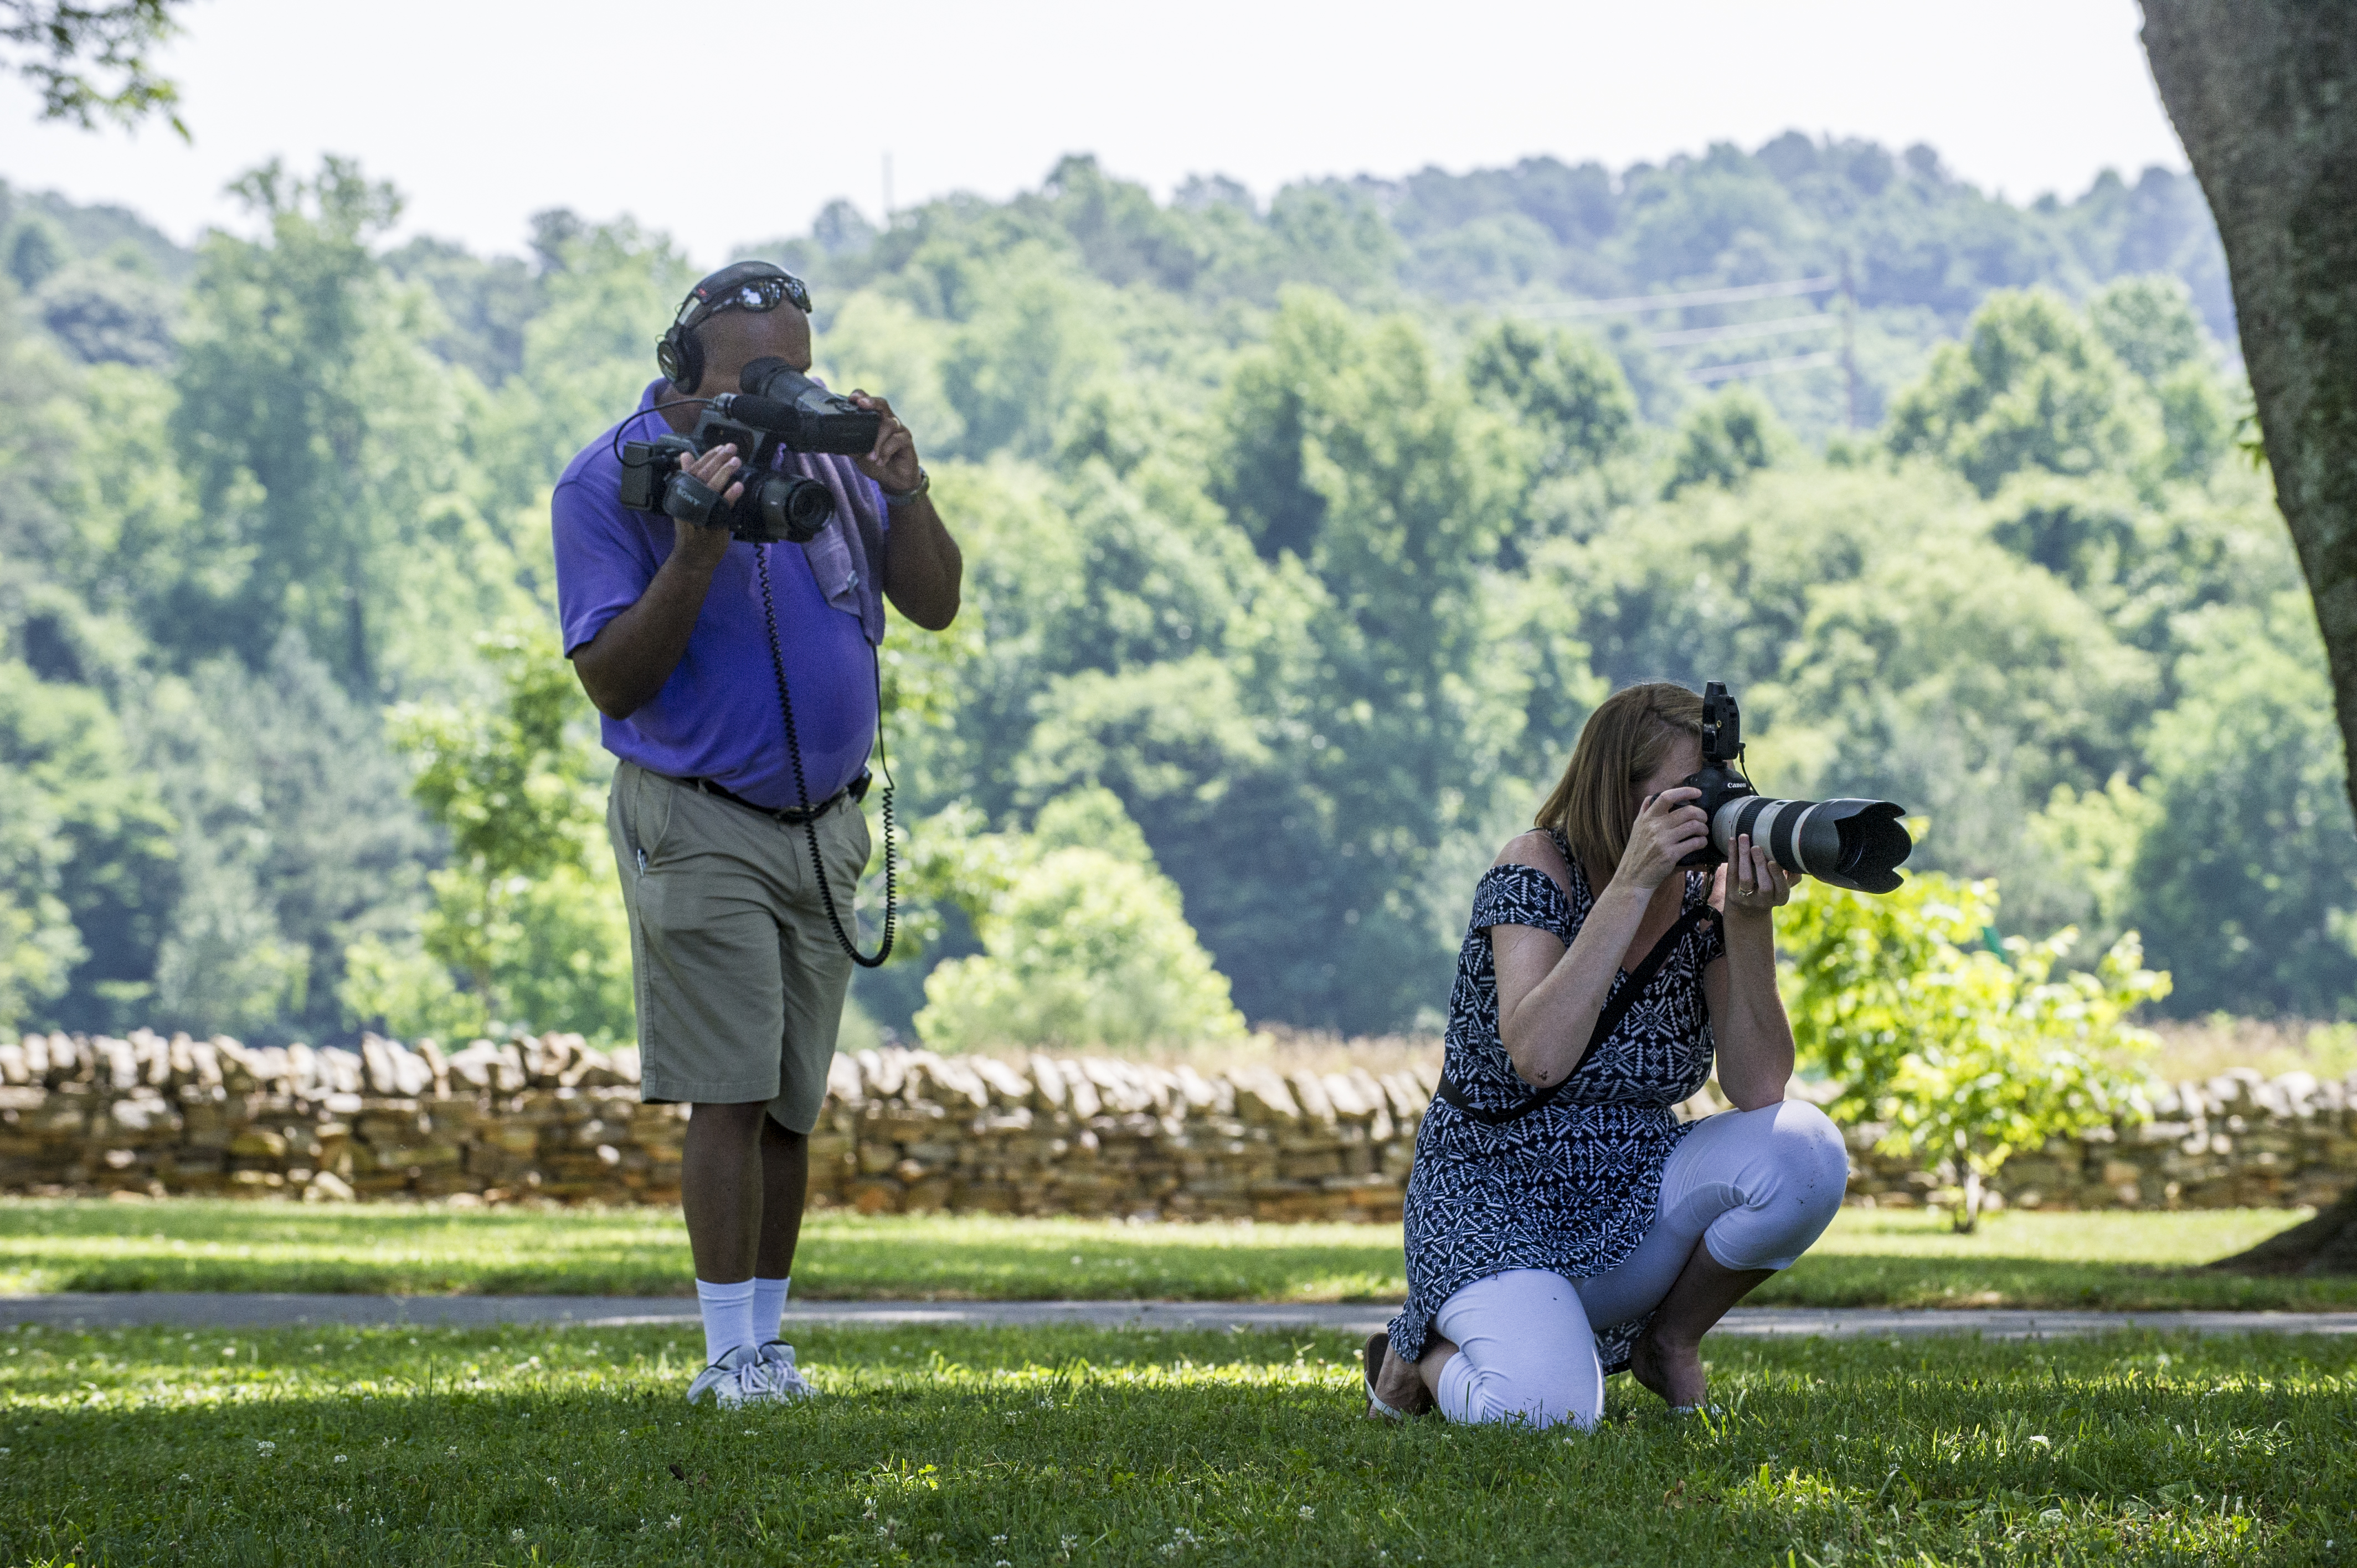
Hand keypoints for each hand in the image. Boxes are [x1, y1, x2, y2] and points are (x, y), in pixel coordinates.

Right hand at [671, 443, 741, 570]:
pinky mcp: (713, 523)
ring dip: (725, 472)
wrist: (693, 558)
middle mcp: (689, 501)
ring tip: (736, 461)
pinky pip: (722, 507)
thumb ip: (689, 477)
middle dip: (718, 460)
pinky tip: (739, 485)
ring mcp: (700, 512)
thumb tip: (686, 456)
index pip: (694, 470)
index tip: (719, 447)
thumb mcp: (688, 499)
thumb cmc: (693, 527)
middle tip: (731, 448)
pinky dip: (730, 495)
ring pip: (712, 488)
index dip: (707, 457)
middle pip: (703, 476)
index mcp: (682, 493)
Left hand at [848, 391, 921, 492]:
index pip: (869, 402)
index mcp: (875, 420)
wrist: (894, 479)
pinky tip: (880, 461)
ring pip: (889, 424)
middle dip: (872, 402)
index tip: (852, 398)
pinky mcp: (907, 440)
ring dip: (877, 441)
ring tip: (871, 457)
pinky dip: (886, 451)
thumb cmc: (877, 462)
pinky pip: (897, 440)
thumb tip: (834, 441)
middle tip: (861, 404)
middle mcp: (888, 420)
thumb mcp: (859, 454)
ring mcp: (899, 429)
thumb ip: (851, 445)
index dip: (861, 396)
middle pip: (882, 404)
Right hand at [1615, 787, 1709, 890]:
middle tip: (1703, 818)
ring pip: (1693, 826)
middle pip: (1687, 811)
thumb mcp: (1636, 828)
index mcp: (1647, 818)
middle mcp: (1655, 827)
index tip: (1697, 793)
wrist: (1632, 877)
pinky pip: (1694, 843)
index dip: (1685, 791)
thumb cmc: (1636, 853)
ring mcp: (1663, 841)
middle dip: (1701, 813)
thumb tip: (1651, 797)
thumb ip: (1644, 812)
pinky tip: (1701, 843)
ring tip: (1703, 832)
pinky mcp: (1670, 855)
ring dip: (1703, 828)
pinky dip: (1702, 842)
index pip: (1667, 797)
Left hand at [1715, 833, 1795, 918]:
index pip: (1781, 889)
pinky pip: (1731, 872)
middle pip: (1764, 886)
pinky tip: (1732, 840)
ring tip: (1744, 839)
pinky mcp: (1731, 893)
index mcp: (1780, 898)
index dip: (1777, 876)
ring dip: (1744, 857)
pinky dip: (1732, 854)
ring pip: (1745, 879)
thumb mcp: (1782, 885)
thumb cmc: (1770, 889)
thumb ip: (1791, 875)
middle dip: (1760, 865)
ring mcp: (1746, 898)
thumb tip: (1795, 860)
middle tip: (1756, 847)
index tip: (1773, 861)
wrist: (1747, 909)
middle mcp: (1764, 902)